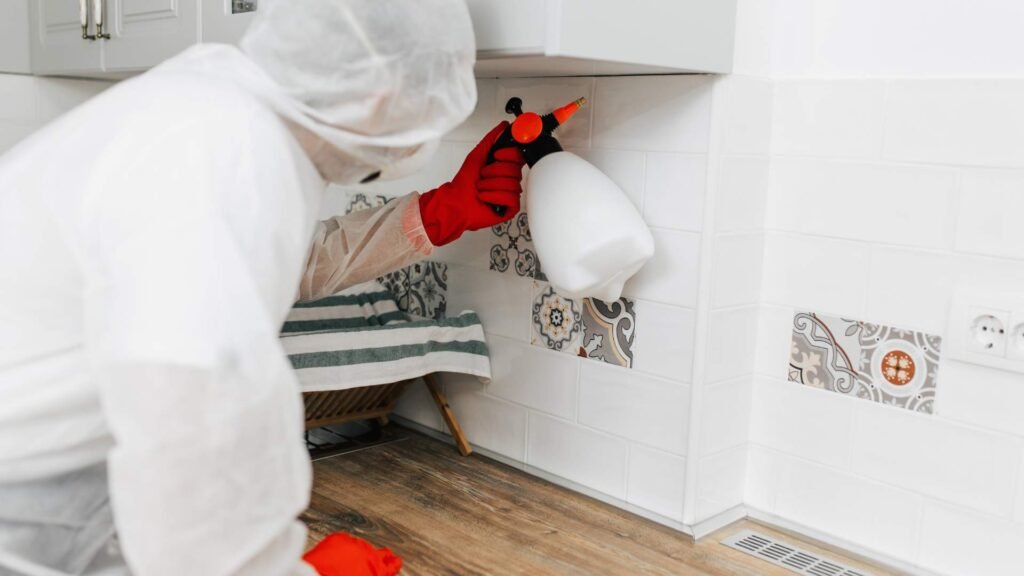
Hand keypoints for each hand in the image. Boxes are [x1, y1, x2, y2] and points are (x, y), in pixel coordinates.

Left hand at [303, 532, 401, 575]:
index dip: (394, 564)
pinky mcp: (338, 538)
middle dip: (384, 555)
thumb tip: (374, 572)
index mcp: (376, 569)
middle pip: (381, 553)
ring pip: (361, 546)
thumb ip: (372, 574)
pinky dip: (343, 546)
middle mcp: (368, 554)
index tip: (396, 561)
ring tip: (354, 559)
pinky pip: (343, 541)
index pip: (392, 565)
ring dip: (360, 551)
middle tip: (387, 555)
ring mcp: (353, 544)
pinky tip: (338, 553)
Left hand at [418, 121, 526, 245]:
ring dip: (490, 185)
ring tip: (481, 188)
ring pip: (512, 184)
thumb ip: (490, 139)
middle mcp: (508, 179)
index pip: (519, 156)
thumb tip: (503, 126)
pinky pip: (510, 198)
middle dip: (494, 172)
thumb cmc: (463, 184)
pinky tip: (485, 198)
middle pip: (515, 170)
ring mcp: (510, 194)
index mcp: (503, 167)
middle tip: (483, 176)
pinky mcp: (510, 208)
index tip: (497, 156)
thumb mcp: (476, 156)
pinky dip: (493, 196)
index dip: (509, 155)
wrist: (455, 203)